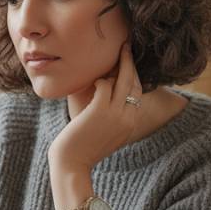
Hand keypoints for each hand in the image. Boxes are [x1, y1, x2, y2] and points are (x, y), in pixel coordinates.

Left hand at [47, 42, 142, 171]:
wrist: (72, 164)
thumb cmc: (83, 148)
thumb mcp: (106, 133)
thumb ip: (113, 117)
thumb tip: (109, 94)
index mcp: (131, 124)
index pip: (138, 92)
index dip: (134, 74)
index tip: (129, 61)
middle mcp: (127, 118)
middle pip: (133, 83)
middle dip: (130, 62)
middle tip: (126, 45)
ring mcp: (115, 114)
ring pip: (122, 81)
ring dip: (117, 64)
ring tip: (116, 51)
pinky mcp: (100, 110)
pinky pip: (104, 85)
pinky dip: (99, 81)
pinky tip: (95, 82)